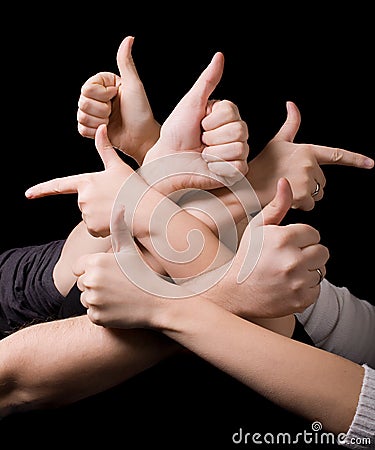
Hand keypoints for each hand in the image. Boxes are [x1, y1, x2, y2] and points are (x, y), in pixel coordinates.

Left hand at [25, 125, 133, 236]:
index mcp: (87, 181)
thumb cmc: (133, 187)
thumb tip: (101, 128)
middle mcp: (83, 197)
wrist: (144, 209)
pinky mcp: (92, 226)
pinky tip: (116, 221)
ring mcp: (86, 213)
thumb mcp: (118, 167)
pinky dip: (104, 228)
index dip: (42, 190)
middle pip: (85, 204)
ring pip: (90, 217)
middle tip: (115, 201)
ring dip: (102, 217)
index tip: (29, 194)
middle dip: (97, 205)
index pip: (60, 185)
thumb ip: (105, 149)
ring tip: (118, 210)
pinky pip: (95, 230)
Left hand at [73, 204, 192, 328]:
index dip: (93, 269)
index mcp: (95, 262)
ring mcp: (93, 301)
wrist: (159, 303)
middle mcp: (91, 281)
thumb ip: (119, 229)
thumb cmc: (144, 274)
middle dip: (95, 284)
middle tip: (118, 284)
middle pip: (82, 283)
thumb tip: (119, 206)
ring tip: (119, 295)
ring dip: (98, 298)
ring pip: (86, 299)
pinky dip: (102, 313)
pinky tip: (119, 307)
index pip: (79, 267)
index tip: (110, 272)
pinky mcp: (96, 318)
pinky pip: (92, 314)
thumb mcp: (131, 250)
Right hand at [77, 35, 159, 164]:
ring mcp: (93, 113)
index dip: (101, 95)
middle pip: (82, 101)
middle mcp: (97, 97)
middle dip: (101, 110)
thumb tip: (129, 39)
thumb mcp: (134, 85)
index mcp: (104, 84)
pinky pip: (81, 129)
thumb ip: (126, 62)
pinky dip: (94, 131)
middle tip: (114, 111)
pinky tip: (106, 129)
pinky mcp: (92, 128)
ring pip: (81, 115)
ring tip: (112, 121)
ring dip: (99, 121)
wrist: (142, 138)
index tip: (116, 96)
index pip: (87, 87)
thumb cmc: (141, 112)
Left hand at [141, 52, 248, 193]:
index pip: (232, 112)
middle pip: (239, 130)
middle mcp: (234, 133)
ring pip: (239, 148)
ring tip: (202, 154)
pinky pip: (238, 166)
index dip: (211, 120)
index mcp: (226, 116)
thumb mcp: (191, 103)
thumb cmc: (175, 133)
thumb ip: (207, 81)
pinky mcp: (235, 172)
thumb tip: (219, 56)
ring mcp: (236, 153)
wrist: (168, 162)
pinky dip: (219, 167)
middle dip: (212, 136)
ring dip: (214, 153)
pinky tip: (209, 166)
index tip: (199, 124)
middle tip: (200, 141)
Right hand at [200, 177, 329, 317]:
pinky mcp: (300, 300)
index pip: (313, 233)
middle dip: (308, 254)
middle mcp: (291, 260)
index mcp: (281, 239)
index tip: (286, 245)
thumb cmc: (246, 258)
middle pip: (322, 252)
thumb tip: (285, 181)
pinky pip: (317, 289)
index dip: (301, 239)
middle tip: (288, 259)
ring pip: (321, 271)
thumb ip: (276, 205)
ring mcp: (296, 282)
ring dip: (308, 271)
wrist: (234, 293)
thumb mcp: (257, 228)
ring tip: (287, 273)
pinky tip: (288, 286)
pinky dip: (305, 288)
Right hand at [248, 101, 373, 209]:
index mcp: (307, 150)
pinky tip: (286, 197)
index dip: (355, 159)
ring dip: (305, 196)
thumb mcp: (277, 142)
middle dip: (310, 184)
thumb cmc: (262, 163)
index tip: (370, 164)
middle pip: (322, 182)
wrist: (247, 183)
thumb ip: (291, 125)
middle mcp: (310, 164)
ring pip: (317, 195)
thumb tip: (292, 104)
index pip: (337, 155)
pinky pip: (310, 205)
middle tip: (290, 181)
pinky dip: (300, 205)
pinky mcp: (302, 195)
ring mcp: (306, 179)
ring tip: (287, 188)